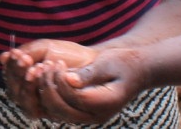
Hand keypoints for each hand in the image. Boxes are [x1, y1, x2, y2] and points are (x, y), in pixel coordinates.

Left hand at [5, 47, 149, 123]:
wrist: (137, 71)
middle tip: (45, 65)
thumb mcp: (109, 62)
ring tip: (43, 69)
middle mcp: (97, 115)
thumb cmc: (124, 62)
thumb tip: (68, 79)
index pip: (75, 98)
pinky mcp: (81, 112)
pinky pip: (58, 109)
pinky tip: (46, 77)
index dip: (60, 81)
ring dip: (45, 92)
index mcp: (107, 103)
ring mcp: (88, 117)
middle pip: (62, 109)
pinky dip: (48, 96)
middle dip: (49, 87)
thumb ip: (89, 73)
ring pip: (57, 112)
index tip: (57, 62)